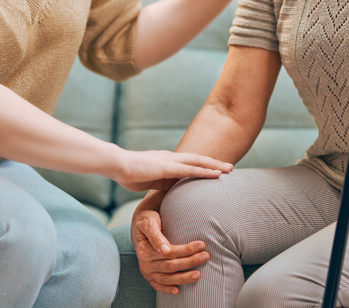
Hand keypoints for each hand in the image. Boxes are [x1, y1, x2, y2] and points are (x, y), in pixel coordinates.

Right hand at [113, 149, 231, 191]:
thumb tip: (169, 190)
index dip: (204, 166)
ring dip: (215, 166)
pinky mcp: (168, 167)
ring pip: (199, 162)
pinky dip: (205, 171)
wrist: (118, 165)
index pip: (189, 163)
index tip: (216, 169)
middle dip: (214, 163)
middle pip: (198, 160)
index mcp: (167, 161)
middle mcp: (171, 158)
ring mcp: (171, 161)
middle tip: (230, 167)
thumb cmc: (129, 173)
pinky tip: (216, 174)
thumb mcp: (149, 180)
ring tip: (229, 169)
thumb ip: (161, 183)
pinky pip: (191, 170)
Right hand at [132, 191, 209, 295]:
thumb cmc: (147, 220)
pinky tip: (178, 291)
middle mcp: (145, 263)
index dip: (187, 250)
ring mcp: (147, 271)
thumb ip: (156, 235)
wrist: (139, 224)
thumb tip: (164, 250)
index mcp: (145, 250)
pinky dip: (167, 289)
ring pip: (168, 277)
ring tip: (199, 274)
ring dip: (184, 278)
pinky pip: (158, 285)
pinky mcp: (149, 276)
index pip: (171, 252)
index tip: (202, 244)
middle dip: (191, 261)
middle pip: (172, 265)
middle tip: (206, 256)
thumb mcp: (149, 223)